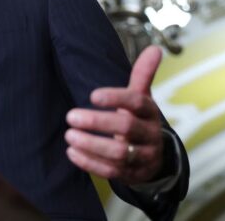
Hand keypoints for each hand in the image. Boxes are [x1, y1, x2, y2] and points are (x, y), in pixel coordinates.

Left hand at [65, 45, 164, 183]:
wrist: (154, 156)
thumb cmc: (140, 120)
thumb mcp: (142, 98)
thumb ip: (143, 74)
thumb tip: (155, 48)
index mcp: (150, 113)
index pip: (137, 103)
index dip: (116, 98)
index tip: (92, 95)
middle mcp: (149, 135)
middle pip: (126, 128)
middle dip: (97, 122)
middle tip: (71, 116)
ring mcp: (143, 157)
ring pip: (119, 154)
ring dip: (91, 145)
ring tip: (69, 135)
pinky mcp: (132, 175)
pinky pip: (112, 171)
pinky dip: (90, 163)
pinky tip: (72, 152)